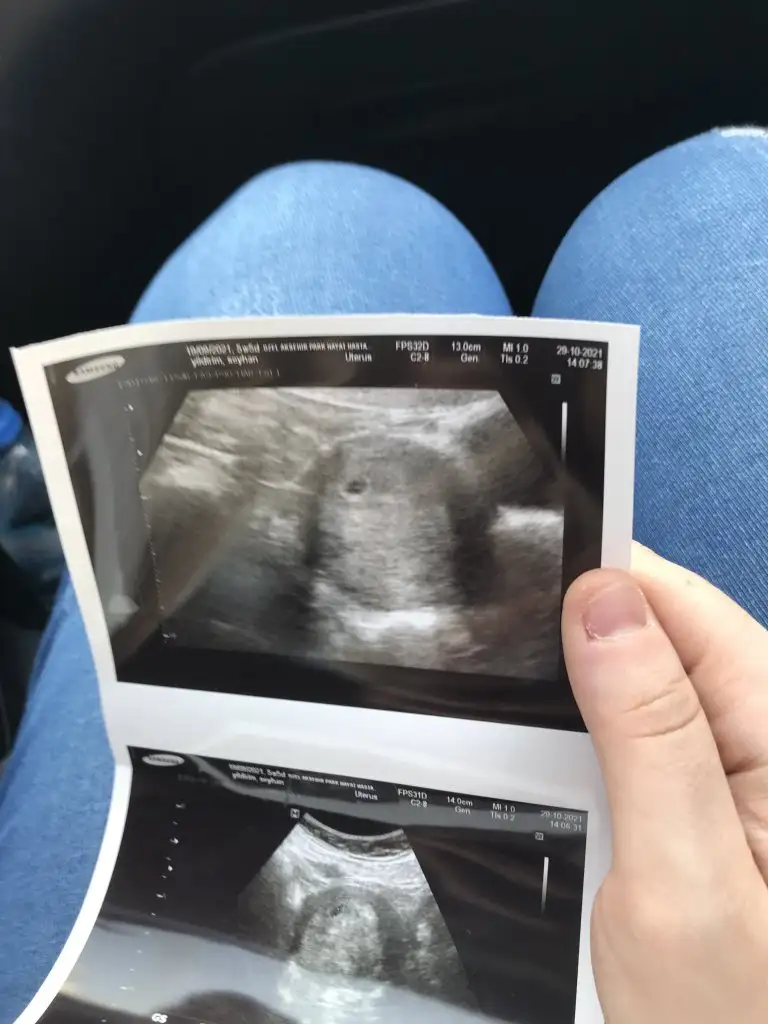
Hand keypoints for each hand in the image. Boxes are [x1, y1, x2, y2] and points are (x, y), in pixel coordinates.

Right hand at [561, 543, 767, 1023]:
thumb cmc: (738, 1018)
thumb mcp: (678, 880)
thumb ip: (649, 734)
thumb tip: (601, 603)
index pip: (682, 603)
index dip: (594, 585)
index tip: (515, 595)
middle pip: (666, 629)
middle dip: (582, 642)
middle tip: (510, 693)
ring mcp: (755, 757)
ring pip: (652, 672)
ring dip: (589, 692)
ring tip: (541, 739)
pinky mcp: (729, 783)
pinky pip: (655, 722)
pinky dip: (604, 730)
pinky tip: (578, 762)